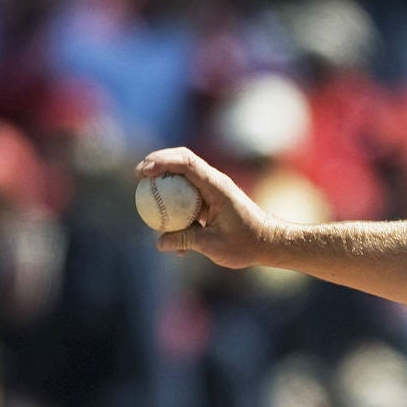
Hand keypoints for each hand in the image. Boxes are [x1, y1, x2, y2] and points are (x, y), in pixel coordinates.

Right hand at [136, 149, 280, 268]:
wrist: (268, 243)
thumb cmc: (246, 243)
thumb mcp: (213, 245)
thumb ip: (185, 240)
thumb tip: (159, 243)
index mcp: (216, 186)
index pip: (185, 162)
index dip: (161, 161)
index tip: (142, 173)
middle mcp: (214, 182)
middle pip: (181, 161)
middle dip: (157, 163)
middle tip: (138, 175)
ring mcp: (213, 190)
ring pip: (183, 177)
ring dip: (164, 182)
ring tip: (145, 194)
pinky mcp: (211, 200)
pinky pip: (188, 196)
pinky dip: (175, 204)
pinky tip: (167, 229)